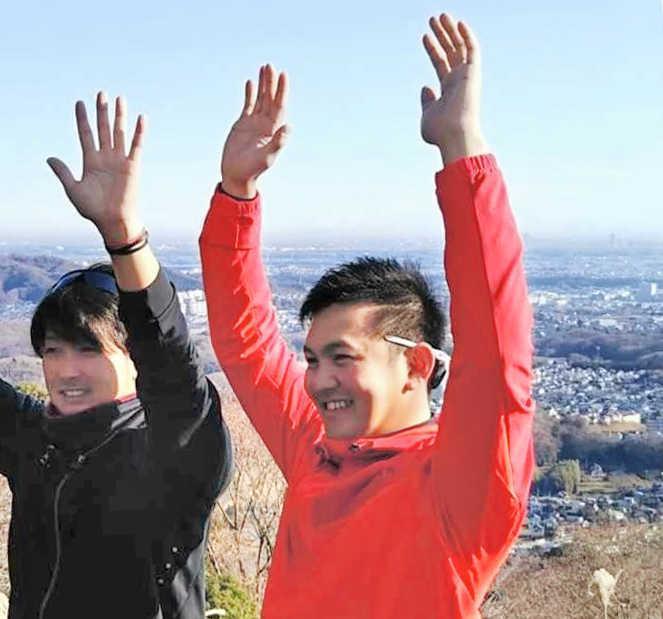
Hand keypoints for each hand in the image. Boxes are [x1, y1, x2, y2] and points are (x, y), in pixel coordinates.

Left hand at [47, 93, 145, 246]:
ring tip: (119, 99)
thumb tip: (49, 158)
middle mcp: (106, 158)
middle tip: (101, 93)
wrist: (113, 221)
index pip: (86, 135)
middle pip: (103, 129)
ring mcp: (120, 160)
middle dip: (102, 111)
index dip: (82, 119)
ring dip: (119, 116)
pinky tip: (141, 118)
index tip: (79, 104)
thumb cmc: (94, 209)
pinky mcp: (133, 166)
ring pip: (119, 133)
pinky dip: (139, 132)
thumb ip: (63, 172)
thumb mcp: (73, 190)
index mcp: (91, 162)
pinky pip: (136, 145)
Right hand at [221, 65, 288, 197]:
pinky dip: (250, 94)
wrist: (237, 175)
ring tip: (264, 68)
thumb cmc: (253, 169)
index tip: (283, 75)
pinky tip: (251, 82)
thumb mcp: (266, 157)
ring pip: (260, 99)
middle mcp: (266, 124)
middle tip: (271, 66)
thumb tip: (289, 127)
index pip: (279, 106)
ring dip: (262, 85)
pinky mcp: (242, 124)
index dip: (282, 90)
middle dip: (271, 83)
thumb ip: (278, 143)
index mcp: (273, 130)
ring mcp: (254, 123)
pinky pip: (248, 105)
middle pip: (270, 99)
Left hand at [421, 14, 486, 163]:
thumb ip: (426, 102)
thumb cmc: (440, 132)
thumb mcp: (427, 115)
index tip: (425, 36)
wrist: (454, 135)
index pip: (441, 63)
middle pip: (450, 51)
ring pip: (460, 47)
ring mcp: (466, 76)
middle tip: (433, 19)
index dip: (433, 49)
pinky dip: (467, 36)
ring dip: (450, 31)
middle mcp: (459, 81)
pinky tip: (458, 23)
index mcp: (448, 90)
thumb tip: (426, 87)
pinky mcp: (473, 73)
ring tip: (439, 16)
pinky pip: (472, 50)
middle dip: (442, 35)